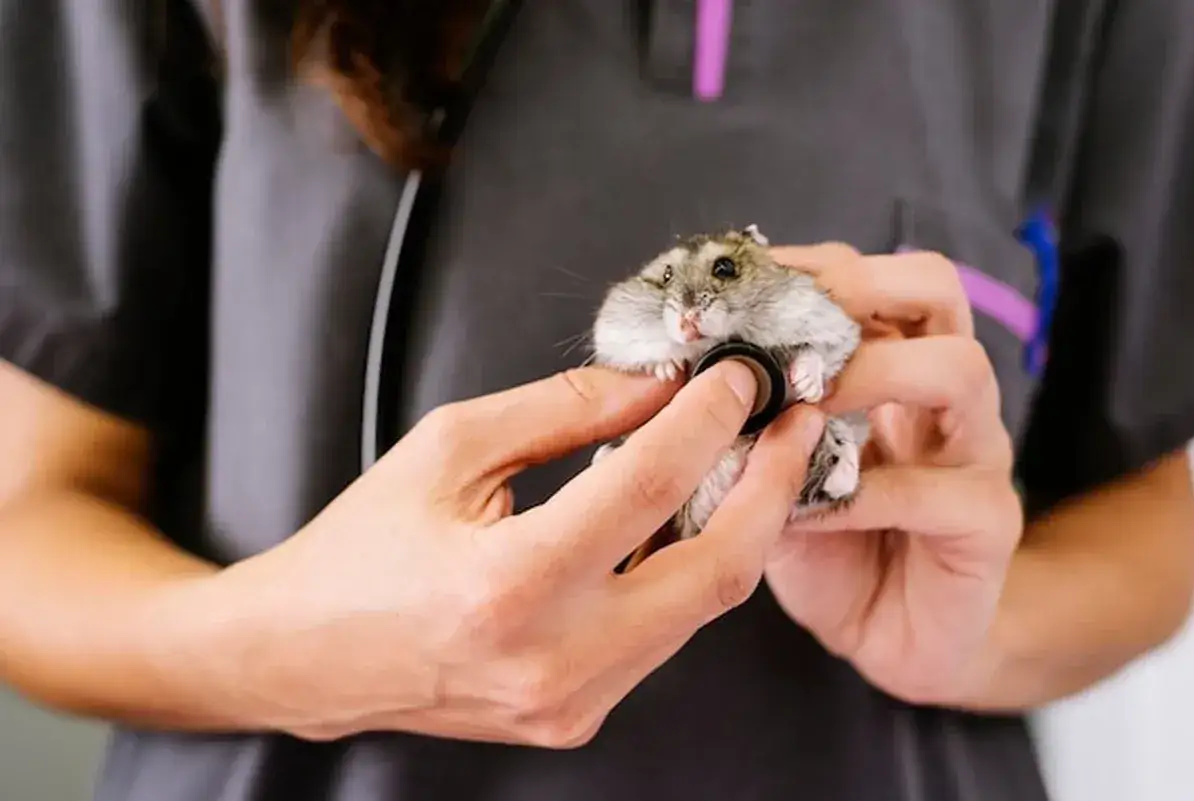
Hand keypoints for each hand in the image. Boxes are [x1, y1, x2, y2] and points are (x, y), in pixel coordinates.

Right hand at [193, 361, 824, 744]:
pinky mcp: (576, 715)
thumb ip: (565, 410)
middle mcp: (554, 657)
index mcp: (511, 582)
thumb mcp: (451, 448)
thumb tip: (656, 385)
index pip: (651, 483)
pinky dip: (687, 570)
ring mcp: (571, 700)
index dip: (708, 418)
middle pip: (716, 567)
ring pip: (700, 608)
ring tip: (750, 462)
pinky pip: (663, 635)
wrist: (308, 654)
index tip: (736, 378)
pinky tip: (691, 520)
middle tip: (791, 423)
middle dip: (773, 486)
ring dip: (738, 528)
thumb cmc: (363, 547)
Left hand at [762, 243, 1023, 705]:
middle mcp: (944, 395)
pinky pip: (934, 492)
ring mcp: (977, 454)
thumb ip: (745, 427)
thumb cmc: (826, 545)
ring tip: (800, 403)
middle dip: (854, 291)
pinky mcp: (988, 523)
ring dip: (868, 373)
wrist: (889, 637)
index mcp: (895, 368)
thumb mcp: (771, 474)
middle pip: (936, 290)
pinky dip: (858, 496)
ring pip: (958, 370)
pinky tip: (802, 512)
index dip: (808, 268)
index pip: (870, 278)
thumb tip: (675, 381)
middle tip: (784, 328)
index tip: (737, 284)